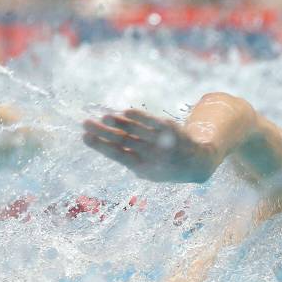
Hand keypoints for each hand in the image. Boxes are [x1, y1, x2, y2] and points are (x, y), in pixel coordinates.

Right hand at [82, 109, 218, 182]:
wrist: (196, 162)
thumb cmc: (164, 167)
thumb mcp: (147, 170)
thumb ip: (128, 157)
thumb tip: (104, 143)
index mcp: (141, 168)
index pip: (117, 155)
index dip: (100, 146)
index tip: (84, 137)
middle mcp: (150, 155)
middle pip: (123, 141)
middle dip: (103, 132)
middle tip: (85, 123)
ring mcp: (160, 142)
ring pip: (136, 131)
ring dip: (119, 124)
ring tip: (103, 117)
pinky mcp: (169, 129)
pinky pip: (152, 122)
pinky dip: (139, 117)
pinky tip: (125, 112)